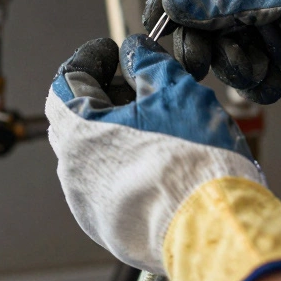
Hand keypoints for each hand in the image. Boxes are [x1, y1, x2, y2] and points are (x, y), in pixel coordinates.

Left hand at [46, 35, 280, 280]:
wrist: (214, 228)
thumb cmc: (194, 163)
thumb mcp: (174, 90)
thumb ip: (148, 63)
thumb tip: (136, 51)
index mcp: (80, 131)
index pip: (66, 81)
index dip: (90, 59)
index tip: (112, 52)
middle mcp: (73, 169)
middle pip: (75, 118)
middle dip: (104, 94)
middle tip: (136, 84)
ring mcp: (87, 202)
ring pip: (91, 154)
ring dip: (114, 132)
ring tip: (155, 123)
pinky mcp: (106, 226)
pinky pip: (106, 186)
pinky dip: (124, 166)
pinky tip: (157, 161)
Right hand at [144, 0, 280, 105]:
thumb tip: (173, 1)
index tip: (154, 26)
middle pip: (203, 15)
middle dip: (201, 41)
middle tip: (197, 64)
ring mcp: (268, 18)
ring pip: (224, 46)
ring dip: (235, 64)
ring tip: (259, 69)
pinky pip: (250, 68)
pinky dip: (259, 79)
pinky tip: (278, 78)